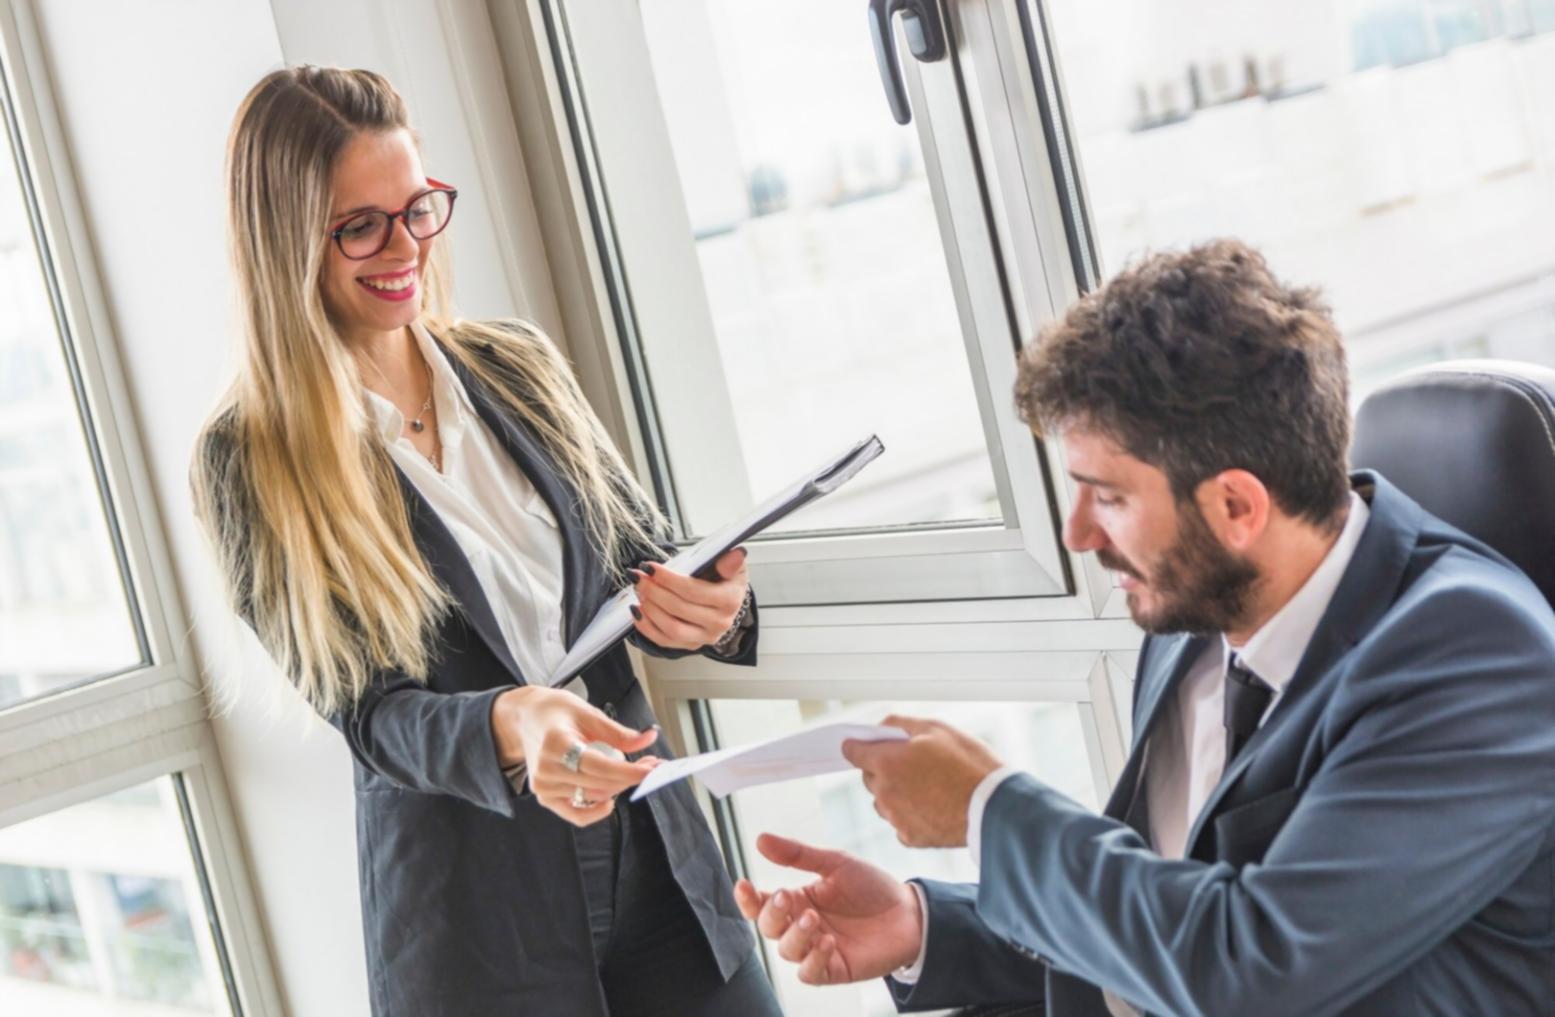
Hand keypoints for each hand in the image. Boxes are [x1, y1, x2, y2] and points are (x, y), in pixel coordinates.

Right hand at [491, 686, 658, 825]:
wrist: (525, 719)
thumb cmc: (555, 712)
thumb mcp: (587, 713)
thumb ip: (618, 732)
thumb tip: (648, 739)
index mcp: (556, 743)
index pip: (599, 766)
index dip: (628, 771)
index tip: (652, 769)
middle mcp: (547, 769)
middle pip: (600, 784)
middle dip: (630, 776)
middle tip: (650, 764)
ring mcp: (544, 787)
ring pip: (593, 797)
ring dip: (619, 787)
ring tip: (630, 770)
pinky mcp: (545, 798)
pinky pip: (576, 814)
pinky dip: (597, 811)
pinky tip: (610, 799)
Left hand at [629, 546, 748, 650]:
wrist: (725, 600)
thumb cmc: (722, 580)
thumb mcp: (729, 566)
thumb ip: (728, 562)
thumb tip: (736, 555)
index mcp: (730, 600)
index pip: (693, 590)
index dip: (668, 579)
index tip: (650, 567)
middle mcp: (720, 623)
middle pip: (679, 609)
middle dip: (654, 591)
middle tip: (639, 578)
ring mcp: (705, 637)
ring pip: (671, 628)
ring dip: (650, 609)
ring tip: (639, 592)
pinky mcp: (691, 645)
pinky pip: (665, 641)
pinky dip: (647, 627)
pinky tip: (638, 611)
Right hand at [733, 833, 923, 984]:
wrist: (909, 912)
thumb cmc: (871, 886)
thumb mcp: (835, 863)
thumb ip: (798, 855)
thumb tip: (760, 838)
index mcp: (798, 900)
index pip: (762, 903)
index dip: (748, 898)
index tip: (743, 884)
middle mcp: (802, 926)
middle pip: (769, 928)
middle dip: (771, 914)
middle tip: (786, 895)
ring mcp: (816, 949)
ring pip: (786, 951)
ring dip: (795, 935)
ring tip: (814, 919)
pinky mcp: (834, 969)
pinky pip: (809, 973)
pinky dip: (813, 959)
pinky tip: (828, 942)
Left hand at [843, 715, 1003, 847]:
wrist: (994, 809)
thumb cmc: (969, 765)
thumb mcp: (938, 729)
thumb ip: (901, 725)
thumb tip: (882, 728)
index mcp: (887, 762)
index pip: (853, 751)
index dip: (856, 745)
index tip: (859, 745)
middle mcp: (885, 792)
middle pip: (869, 777)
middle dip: (882, 768)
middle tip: (911, 763)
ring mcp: (896, 818)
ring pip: (883, 801)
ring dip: (895, 792)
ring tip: (928, 786)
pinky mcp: (910, 838)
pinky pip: (899, 822)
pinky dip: (910, 814)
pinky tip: (934, 806)